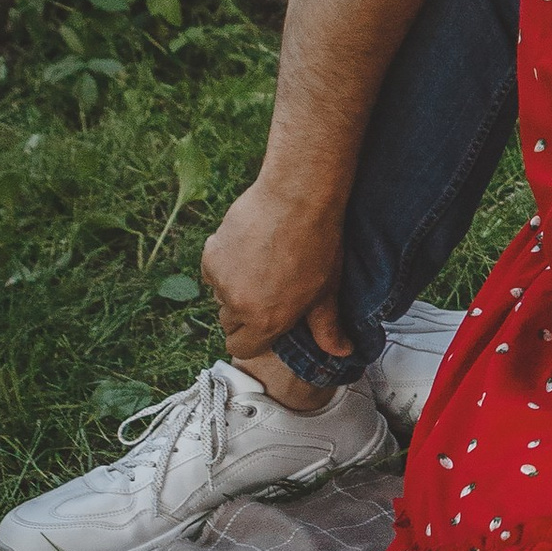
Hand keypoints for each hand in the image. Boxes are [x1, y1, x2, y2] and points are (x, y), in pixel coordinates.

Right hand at [202, 176, 347, 360]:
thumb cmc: (318, 244)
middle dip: (246, 313)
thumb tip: (342, 352)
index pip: (241, 348)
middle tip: (269, 289)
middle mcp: (238, 305)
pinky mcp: (210, 255)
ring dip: (235, 288)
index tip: (266, 321)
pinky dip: (226, 265)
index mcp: (266, 321)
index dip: (254, 337)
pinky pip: (213, 272)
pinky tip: (249, 248)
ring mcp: (221, 279)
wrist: (298, 197)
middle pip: (230, 323)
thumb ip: (327, 328)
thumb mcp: (327, 290)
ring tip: (262, 264)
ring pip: (221, 296)